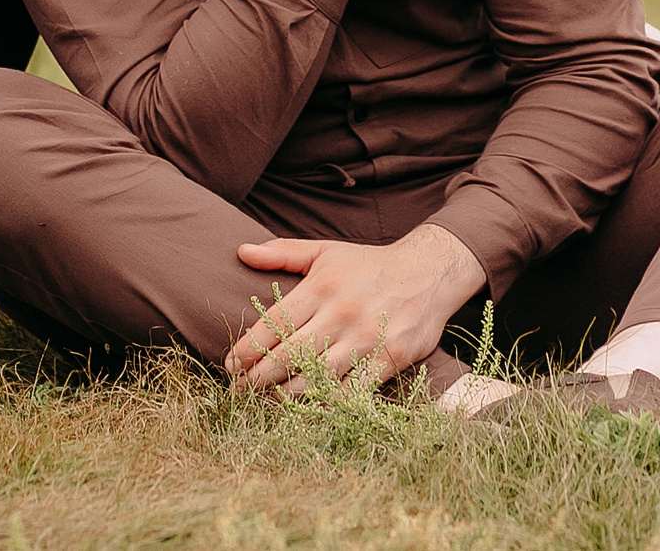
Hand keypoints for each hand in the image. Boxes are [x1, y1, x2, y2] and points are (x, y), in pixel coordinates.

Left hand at [225, 225, 484, 394]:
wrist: (429, 272)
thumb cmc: (369, 264)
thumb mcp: (324, 251)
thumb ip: (282, 252)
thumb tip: (241, 250)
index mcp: (319, 288)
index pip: (273, 324)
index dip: (247, 349)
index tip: (230, 365)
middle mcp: (339, 315)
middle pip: (289, 356)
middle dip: (259, 379)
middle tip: (239, 394)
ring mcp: (365, 339)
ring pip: (318, 378)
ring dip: (289, 395)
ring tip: (268, 404)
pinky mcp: (389, 359)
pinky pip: (354, 390)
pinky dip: (331, 402)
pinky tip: (312, 409)